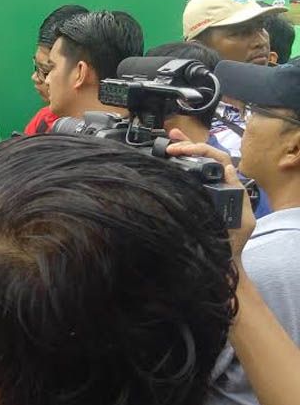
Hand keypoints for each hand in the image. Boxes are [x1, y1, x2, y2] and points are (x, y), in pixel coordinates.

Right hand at [165, 129, 255, 256]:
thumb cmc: (232, 244)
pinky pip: (181, 182)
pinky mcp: (187, 201)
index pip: (216, 159)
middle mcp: (214, 186)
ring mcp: (200, 193)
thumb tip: (230, 168)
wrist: (218, 263)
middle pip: (202, 159)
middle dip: (187, 146)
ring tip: (167, 141)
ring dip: (180, 152)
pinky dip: (172, 169)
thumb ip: (239, 196)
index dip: (200, 150)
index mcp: (227, 186)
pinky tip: (161, 161)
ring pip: (191, 167)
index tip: (182, 149)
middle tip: (171, 141)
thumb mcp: (244, 220)